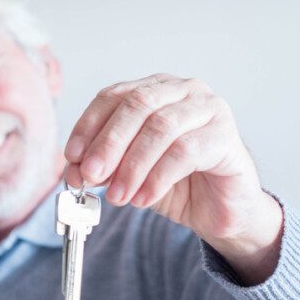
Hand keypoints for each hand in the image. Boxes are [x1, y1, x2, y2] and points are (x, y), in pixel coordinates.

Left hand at [64, 74, 283, 283]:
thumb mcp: (128, 173)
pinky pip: (185, 152)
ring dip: (132, 165)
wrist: (219, 210)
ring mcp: (209, 110)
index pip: (113, 96)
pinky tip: (143, 198)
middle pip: (137, 104)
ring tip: (118, 195)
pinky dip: (157, 178)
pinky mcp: (226, 137)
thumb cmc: (175, 183)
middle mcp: (183, 90)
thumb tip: (75, 170)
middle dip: (108, 143)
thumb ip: (102, 166)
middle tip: (90, 175)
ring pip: (161, 127)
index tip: (72, 156)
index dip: (88, 125)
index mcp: (154, 89)